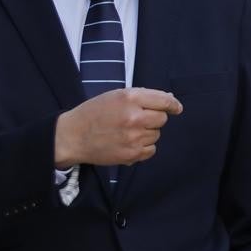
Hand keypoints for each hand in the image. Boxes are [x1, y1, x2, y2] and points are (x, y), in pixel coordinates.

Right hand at [54, 88, 182, 167]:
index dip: (173, 104)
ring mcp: (134, 137)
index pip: (164, 100)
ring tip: (127, 131)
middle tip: (137, 119)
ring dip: (147, 133)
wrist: (73, 136)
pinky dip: (144, 147)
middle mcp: (134, 117)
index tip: (176, 107)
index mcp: (130, 98)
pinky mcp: (132, 154)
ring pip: (156, 135)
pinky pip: (151, 150)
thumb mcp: (115, 95)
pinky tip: (128, 142)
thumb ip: (142, 96)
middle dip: (154, 118)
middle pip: (162, 119)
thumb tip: (169, 99)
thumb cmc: (94, 113)